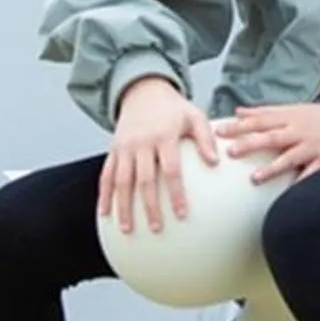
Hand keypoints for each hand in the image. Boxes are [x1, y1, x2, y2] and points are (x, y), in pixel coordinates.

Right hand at [103, 77, 217, 234]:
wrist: (142, 90)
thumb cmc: (173, 108)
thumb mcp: (194, 116)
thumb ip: (206, 138)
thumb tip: (216, 162)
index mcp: (163, 136)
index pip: (171, 169)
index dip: (176, 193)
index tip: (182, 214)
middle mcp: (141, 143)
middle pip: (144, 180)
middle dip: (149, 206)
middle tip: (156, 228)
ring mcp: (124, 147)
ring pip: (121, 181)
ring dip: (123, 207)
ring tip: (127, 230)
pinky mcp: (113, 150)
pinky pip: (106, 175)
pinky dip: (104, 195)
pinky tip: (105, 214)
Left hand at [216, 101, 319, 185]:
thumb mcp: (295, 108)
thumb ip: (265, 112)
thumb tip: (238, 112)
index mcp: (290, 117)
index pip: (260, 120)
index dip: (239, 125)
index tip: (218, 131)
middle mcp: (299, 131)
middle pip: (271, 137)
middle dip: (250, 144)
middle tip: (229, 152)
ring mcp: (313, 147)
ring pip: (290, 158)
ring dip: (272, 168)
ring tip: (254, 179)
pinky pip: (312, 176)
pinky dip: (301, 185)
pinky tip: (289, 196)